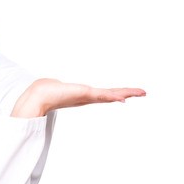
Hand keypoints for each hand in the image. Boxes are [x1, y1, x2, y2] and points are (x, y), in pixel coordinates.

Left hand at [11, 78, 145, 117]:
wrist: (40, 95)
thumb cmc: (48, 91)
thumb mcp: (60, 87)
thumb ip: (61, 87)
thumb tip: (56, 84)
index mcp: (85, 95)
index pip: (105, 94)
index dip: (118, 94)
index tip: (129, 94)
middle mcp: (88, 97)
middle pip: (112, 95)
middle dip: (128, 93)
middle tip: (144, 92)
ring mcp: (87, 97)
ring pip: (110, 95)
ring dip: (125, 94)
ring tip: (139, 93)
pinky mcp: (83, 94)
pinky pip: (101, 95)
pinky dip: (111, 97)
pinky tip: (122, 98)